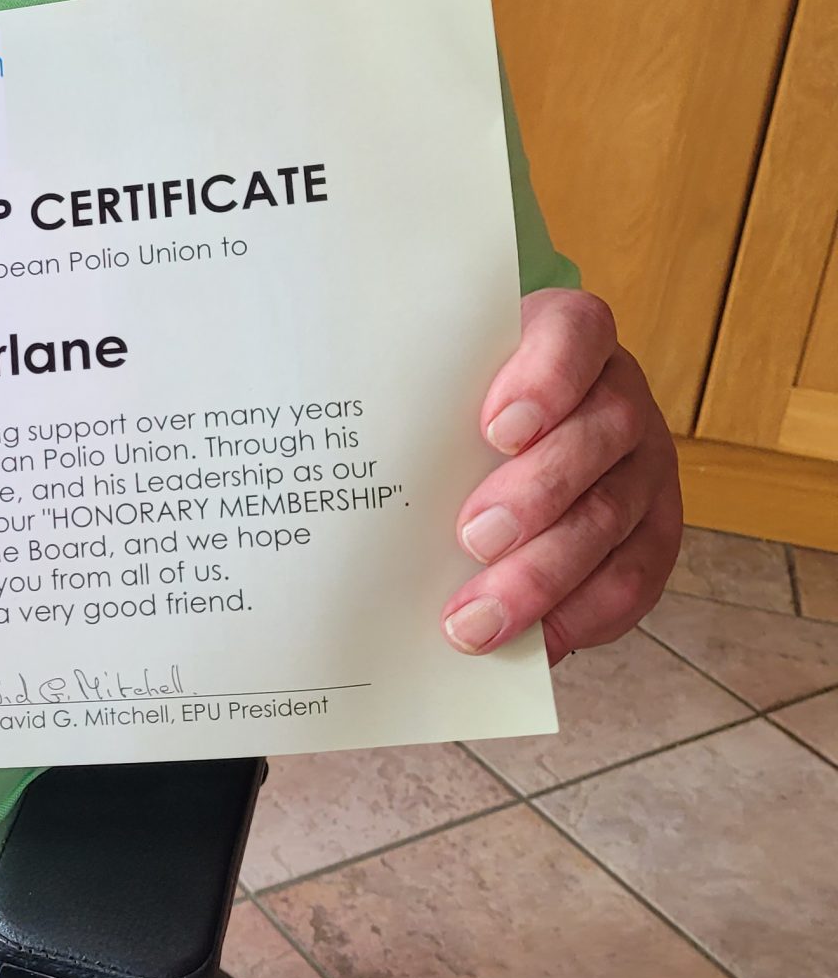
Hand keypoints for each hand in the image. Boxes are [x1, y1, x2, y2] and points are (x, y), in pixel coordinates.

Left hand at [444, 289, 680, 667]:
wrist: (504, 432)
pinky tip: (531, 644)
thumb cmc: (459, 401)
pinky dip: (580, 615)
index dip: (545, 378)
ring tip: (476, 621)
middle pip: (599, 435)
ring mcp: (644, 465)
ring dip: (544, 575)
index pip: (574, 333)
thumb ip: (415, 396)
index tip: (494, 429)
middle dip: (536, 494)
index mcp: (568, 335)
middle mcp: (619, 394)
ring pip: (612, 517)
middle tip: (472, 539)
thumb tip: (323, 446)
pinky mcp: (654, 531)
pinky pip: (633, 578)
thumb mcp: (440, 379)